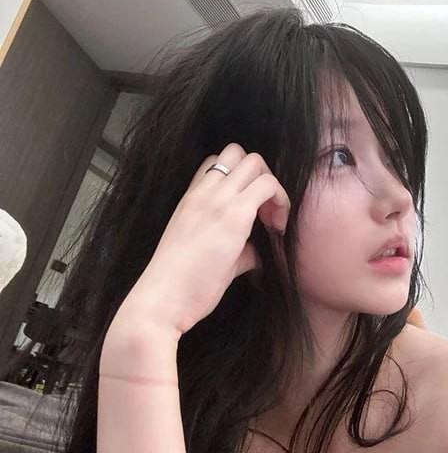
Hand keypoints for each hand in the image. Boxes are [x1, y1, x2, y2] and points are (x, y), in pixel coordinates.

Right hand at [110, 143, 289, 338]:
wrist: (162, 300)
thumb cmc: (180, 286)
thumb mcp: (206, 256)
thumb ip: (234, 247)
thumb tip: (257, 253)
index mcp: (190, 198)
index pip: (216, 161)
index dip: (240, 179)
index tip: (250, 211)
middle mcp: (203, 192)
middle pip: (239, 153)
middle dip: (260, 175)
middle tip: (266, 213)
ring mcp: (218, 200)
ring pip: (256, 162)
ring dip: (272, 186)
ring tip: (272, 221)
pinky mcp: (235, 216)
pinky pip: (268, 186)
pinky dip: (281, 202)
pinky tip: (276, 231)